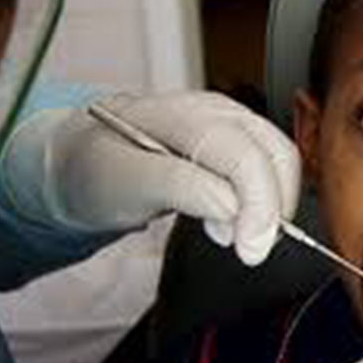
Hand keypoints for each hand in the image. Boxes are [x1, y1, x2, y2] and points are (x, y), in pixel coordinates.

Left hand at [1, 92, 300, 264]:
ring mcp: (230, 121)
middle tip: (250, 250)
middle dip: (273, 207)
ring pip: (280, 160)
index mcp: (184, 116)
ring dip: (273, 204)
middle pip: (274, 153)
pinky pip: (270, 165)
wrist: (82, 159)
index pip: (242, 156)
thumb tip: (232, 206)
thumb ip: (178, 187)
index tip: (250, 250)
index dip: (257, 205)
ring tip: (236, 235)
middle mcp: (215, 111)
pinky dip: (267, 199)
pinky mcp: (237, 139)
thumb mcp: (124, 184)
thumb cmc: (99, 171)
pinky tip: (236, 219)